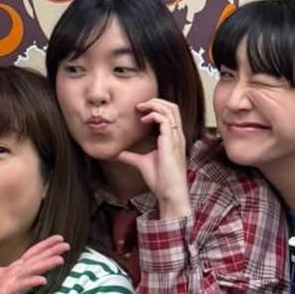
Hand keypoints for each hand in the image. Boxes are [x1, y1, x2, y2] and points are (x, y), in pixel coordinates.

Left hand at [117, 99, 190, 218]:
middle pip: (173, 107)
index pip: (170, 113)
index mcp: (173, 138)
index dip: (156, 107)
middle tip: (140, 105)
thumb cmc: (160, 180)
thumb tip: (117, 154)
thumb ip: (131, 156)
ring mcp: (175, 137)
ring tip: (140, 108)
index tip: (140, 111)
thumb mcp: (141, 163)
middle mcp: (177, 135)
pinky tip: (143, 121)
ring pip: (170, 109)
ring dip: (154, 105)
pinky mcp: (171, 141)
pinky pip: (165, 119)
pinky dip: (153, 115)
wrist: (169, 192)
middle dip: (156, 101)